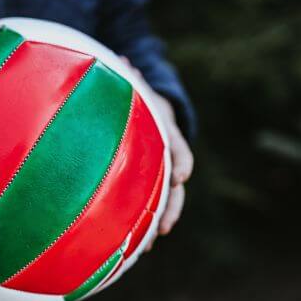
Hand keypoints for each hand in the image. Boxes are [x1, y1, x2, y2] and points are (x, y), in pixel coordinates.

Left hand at [120, 58, 193, 249]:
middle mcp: (167, 151)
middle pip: (176, 182)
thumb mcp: (133, 85)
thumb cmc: (134, 94)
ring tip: (151, 242)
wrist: (145, 103)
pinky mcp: (150, 178)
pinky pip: (150, 201)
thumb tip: (119, 58)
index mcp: (165, 128)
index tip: (181, 176)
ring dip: (160, 218)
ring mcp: (160, 167)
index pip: (179, 145)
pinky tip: (134, 241)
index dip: (181, 161)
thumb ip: (129, 78)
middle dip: (173, 204)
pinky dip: (144, 219)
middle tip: (165, 226)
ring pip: (166, 197)